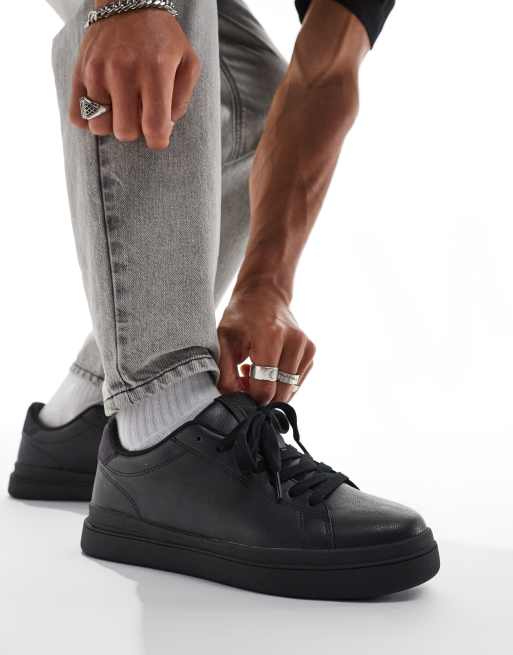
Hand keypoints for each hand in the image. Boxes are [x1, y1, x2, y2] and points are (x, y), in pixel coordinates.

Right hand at [69, 9, 200, 149]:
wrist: (126, 1)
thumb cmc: (163, 38)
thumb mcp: (188, 63)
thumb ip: (182, 100)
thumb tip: (166, 127)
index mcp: (155, 72)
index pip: (154, 127)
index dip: (158, 140)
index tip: (159, 135)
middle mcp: (123, 72)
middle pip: (124, 132)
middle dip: (136, 130)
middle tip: (140, 114)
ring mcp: (97, 72)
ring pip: (99, 127)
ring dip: (112, 124)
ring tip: (122, 107)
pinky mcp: (78, 72)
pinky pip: (77, 116)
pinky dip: (89, 117)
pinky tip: (104, 104)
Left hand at [218, 287, 315, 403]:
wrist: (264, 294)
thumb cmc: (241, 316)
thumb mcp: (223, 339)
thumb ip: (225, 371)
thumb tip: (233, 398)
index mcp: (271, 337)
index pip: (265, 389)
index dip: (250, 397)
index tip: (239, 387)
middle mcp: (294, 341)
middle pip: (280, 393)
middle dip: (262, 395)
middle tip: (246, 380)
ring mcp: (306, 346)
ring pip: (290, 390)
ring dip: (272, 388)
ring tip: (257, 370)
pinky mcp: (311, 351)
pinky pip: (296, 382)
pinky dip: (282, 381)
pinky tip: (270, 367)